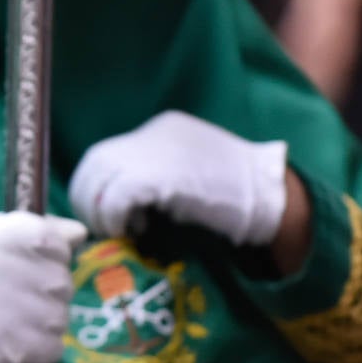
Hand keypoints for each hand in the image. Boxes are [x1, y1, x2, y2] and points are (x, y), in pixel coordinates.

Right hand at [0, 212, 86, 362]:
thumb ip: (38, 230)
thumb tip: (78, 232)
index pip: (50, 239)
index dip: (56, 255)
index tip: (39, 264)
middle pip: (60, 281)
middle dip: (52, 294)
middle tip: (25, 299)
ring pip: (60, 316)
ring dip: (49, 323)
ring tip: (21, 322)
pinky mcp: (4, 347)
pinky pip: (53, 347)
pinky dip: (44, 349)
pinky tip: (21, 343)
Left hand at [70, 110, 286, 245]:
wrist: (272, 199)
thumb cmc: (234, 199)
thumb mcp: (187, 176)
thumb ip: (153, 179)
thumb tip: (110, 205)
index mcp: (160, 130)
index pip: (106, 154)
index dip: (96, 187)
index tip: (103, 214)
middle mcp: (154, 134)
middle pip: (95, 163)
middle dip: (90, 200)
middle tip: (105, 228)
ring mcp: (157, 151)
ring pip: (99, 178)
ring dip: (101, 212)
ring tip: (120, 232)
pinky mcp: (161, 175)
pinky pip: (116, 196)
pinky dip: (115, 218)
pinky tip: (133, 231)